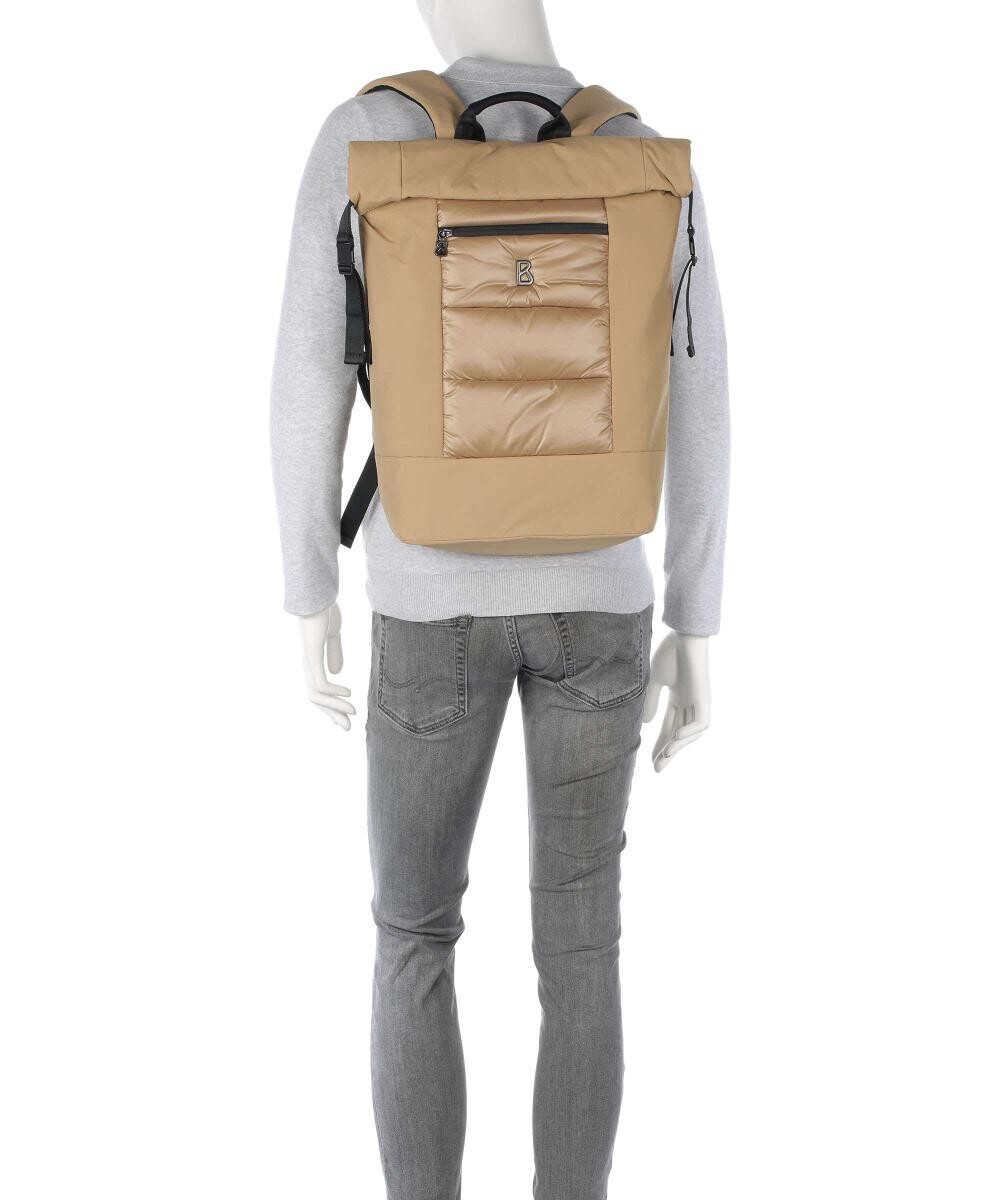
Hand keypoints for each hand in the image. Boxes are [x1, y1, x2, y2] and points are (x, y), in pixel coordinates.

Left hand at [299, 602, 355, 730]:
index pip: (318, 690)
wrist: (316, 594)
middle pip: (315, 699)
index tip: (346, 716)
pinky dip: (333, 693)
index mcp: (312, 661)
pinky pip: (320, 684)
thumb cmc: (323, 610)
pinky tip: (347, 694)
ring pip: (316, 696)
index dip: (331, 704)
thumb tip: (337, 672)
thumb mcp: (333, 633)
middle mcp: (307, 664)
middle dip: (332, 715)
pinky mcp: (311, 656)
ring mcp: (308, 661)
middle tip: (347, 728)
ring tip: (352, 713)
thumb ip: (334, 652)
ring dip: (334, 708)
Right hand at [642, 632, 710, 770]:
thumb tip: (645, 723)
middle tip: (657, 769)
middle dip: (668, 752)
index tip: (650, 760)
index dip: (660, 744)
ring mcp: (699, 701)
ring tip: (665, 757)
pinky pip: (701, 722)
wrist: (684, 635)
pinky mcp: (705, 698)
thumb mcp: (655, 681)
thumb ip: (652, 702)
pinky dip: (690, 732)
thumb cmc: (670, 653)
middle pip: (678, 734)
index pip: (669, 727)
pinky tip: (676, 737)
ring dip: (678, 746)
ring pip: (691, 733)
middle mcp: (690, 703)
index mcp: (679, 699)